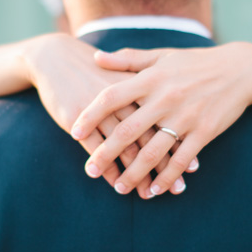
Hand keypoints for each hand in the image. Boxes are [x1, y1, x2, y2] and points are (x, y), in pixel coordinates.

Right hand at [22, 34, 175, 198]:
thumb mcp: (130, 74)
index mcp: (142, 88)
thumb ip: (154, 93)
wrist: (57, 57)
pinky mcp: (77, 118)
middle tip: (178, 189)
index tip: (193, 168)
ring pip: (124, 148)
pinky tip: (116, 182)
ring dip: (136, 174)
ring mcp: (100, 110)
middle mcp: (125, 100)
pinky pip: (95, 148)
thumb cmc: (101, 70)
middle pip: (149, 138)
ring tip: (148, 194)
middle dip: (164, 167)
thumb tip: (180, 121)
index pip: (167, 122)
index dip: (180, 146)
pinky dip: (107, 167)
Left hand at [70, 43, 251, 197]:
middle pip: (127, 131)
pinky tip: (155, 189)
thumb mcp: (163, 55)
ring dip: (134, 173)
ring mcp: (186, 117)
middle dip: (106, 154)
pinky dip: (167, 177)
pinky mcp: (205, 131)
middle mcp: (166, 98)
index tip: (74, 132)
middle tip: (90, 171)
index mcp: (152, 78)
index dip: (91, 115)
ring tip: (120, 188)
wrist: (241, 69)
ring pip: (153, 152)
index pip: (112, 97)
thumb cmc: (198, 61)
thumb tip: (95, 57)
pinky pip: (181, 159)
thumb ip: (128, 59)